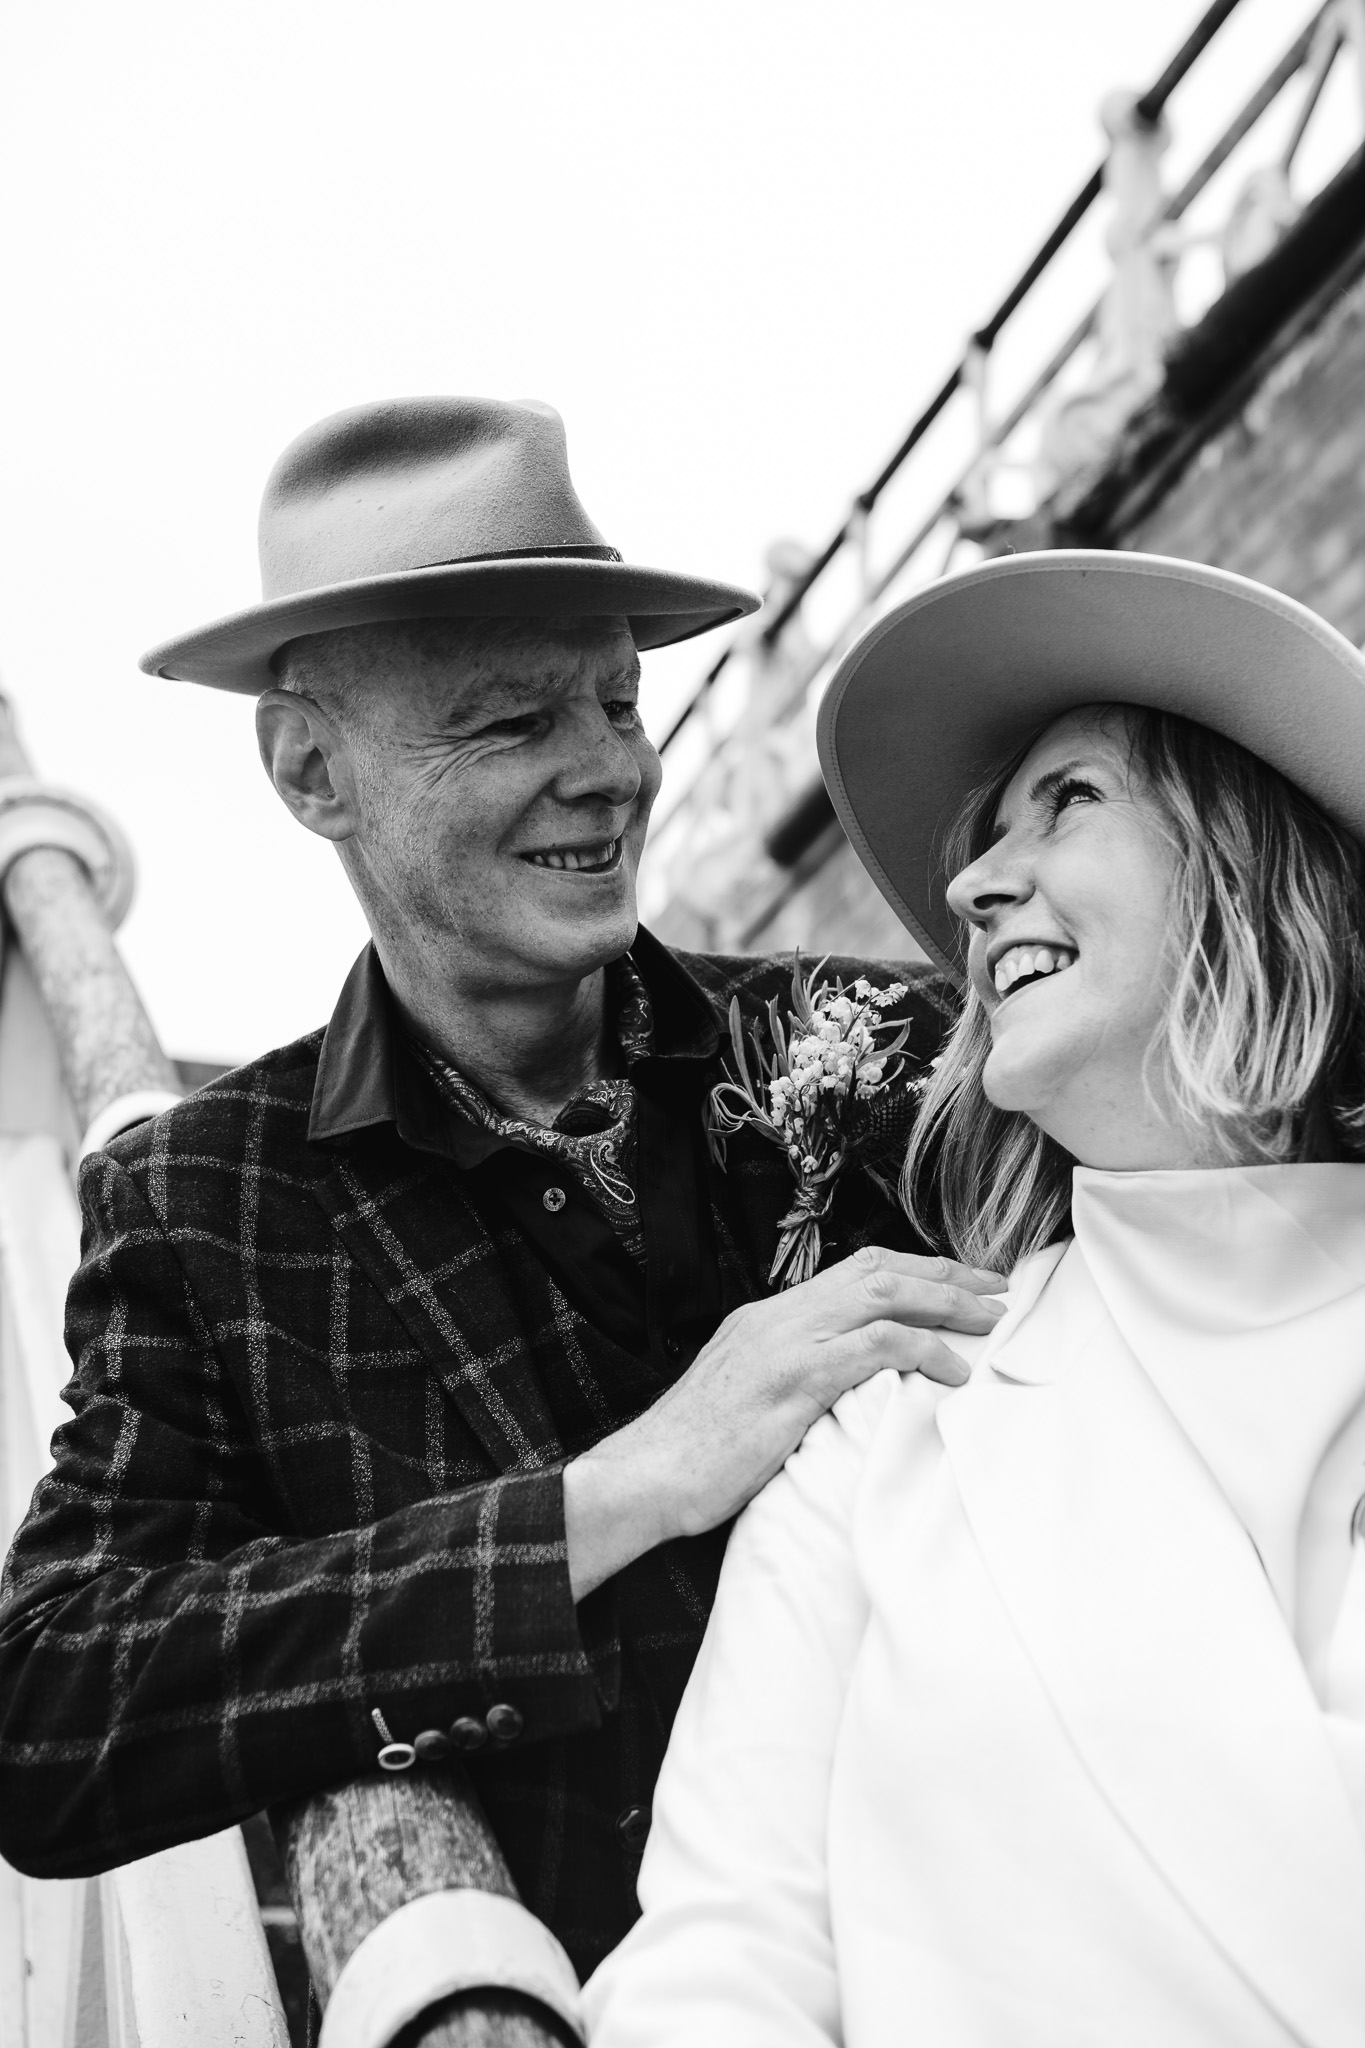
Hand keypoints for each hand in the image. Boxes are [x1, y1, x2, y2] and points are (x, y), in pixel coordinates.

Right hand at [563, 1246, 1004, 1597]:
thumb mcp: (748, 1402)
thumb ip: (794, 1382)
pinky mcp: (793, 1379)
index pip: (853, 1272)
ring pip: (883, 1294)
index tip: (958, 1284)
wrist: (642, 1478)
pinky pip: (875, 1348)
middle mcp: (777, 1316)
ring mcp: (784, 1343)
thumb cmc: (692, 1458)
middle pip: (877, 1269)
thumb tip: (848, 1391)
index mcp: (766, 1319)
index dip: (913, 1270)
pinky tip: (953, 1371)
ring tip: (990, 1320)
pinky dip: (923, 1351)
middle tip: (996, 1287)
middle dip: (943, 1274)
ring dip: (945, 1303)